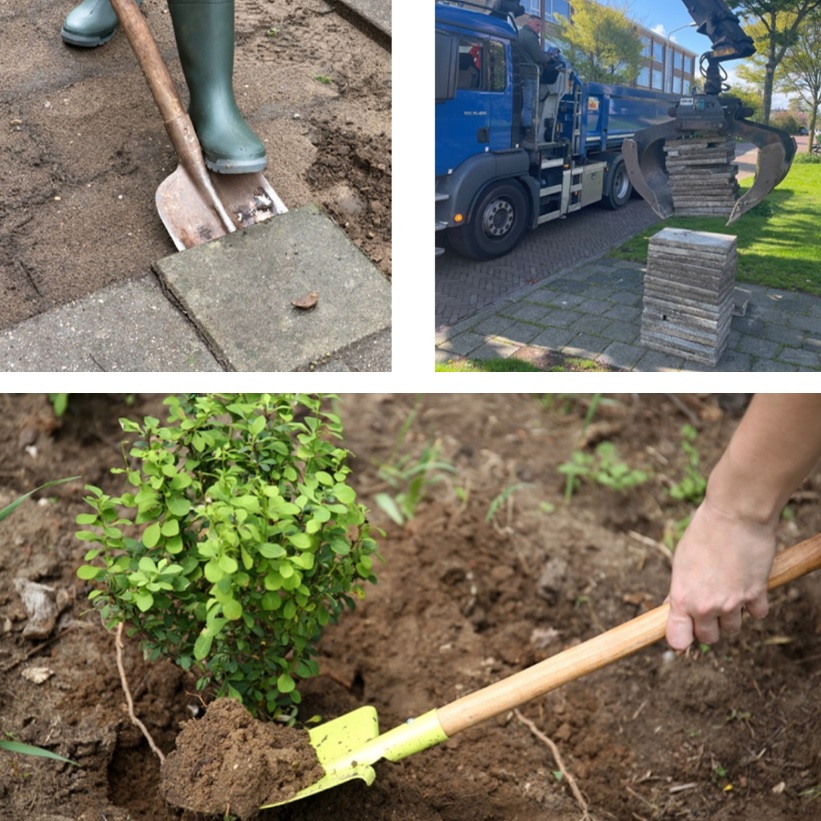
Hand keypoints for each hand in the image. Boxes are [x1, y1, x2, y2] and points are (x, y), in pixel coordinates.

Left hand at [666, 498, 776, 649]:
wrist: (735, 515)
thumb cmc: (702, 533)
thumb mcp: (681, 561)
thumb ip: (680, 589)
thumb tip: (672, 606)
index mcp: (682, 597)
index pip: (678, 640)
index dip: (681, 638)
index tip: (684, 631)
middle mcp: (706, 606)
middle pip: (709, 638)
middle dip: (708, 626)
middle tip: (709, 606)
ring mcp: (732, 603)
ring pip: (733, 628)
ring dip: (731, 615)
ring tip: (728, 589)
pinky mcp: (756, 594)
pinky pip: (757, 615)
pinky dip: (754, 605)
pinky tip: (747, 585)